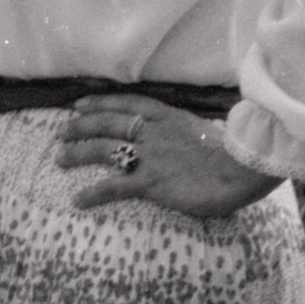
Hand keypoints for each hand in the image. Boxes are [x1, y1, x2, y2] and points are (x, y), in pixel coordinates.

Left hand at [58, 93, 283, 217]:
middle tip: (60, 131)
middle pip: (107, 124)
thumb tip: (183, 140)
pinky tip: (78, 200)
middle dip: (80, 126)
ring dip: (77, 153)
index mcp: (170, 118)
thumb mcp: (205, 134)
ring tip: (59, 158)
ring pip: (103, 149)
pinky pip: (114, 187)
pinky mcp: (150, 181)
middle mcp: (154, 132)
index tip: (79, 104)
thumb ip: (186, 135)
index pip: (127, 104)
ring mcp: (150, 156)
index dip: (100, 103)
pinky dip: (93, 194)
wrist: (245, 169)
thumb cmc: (234, 155)